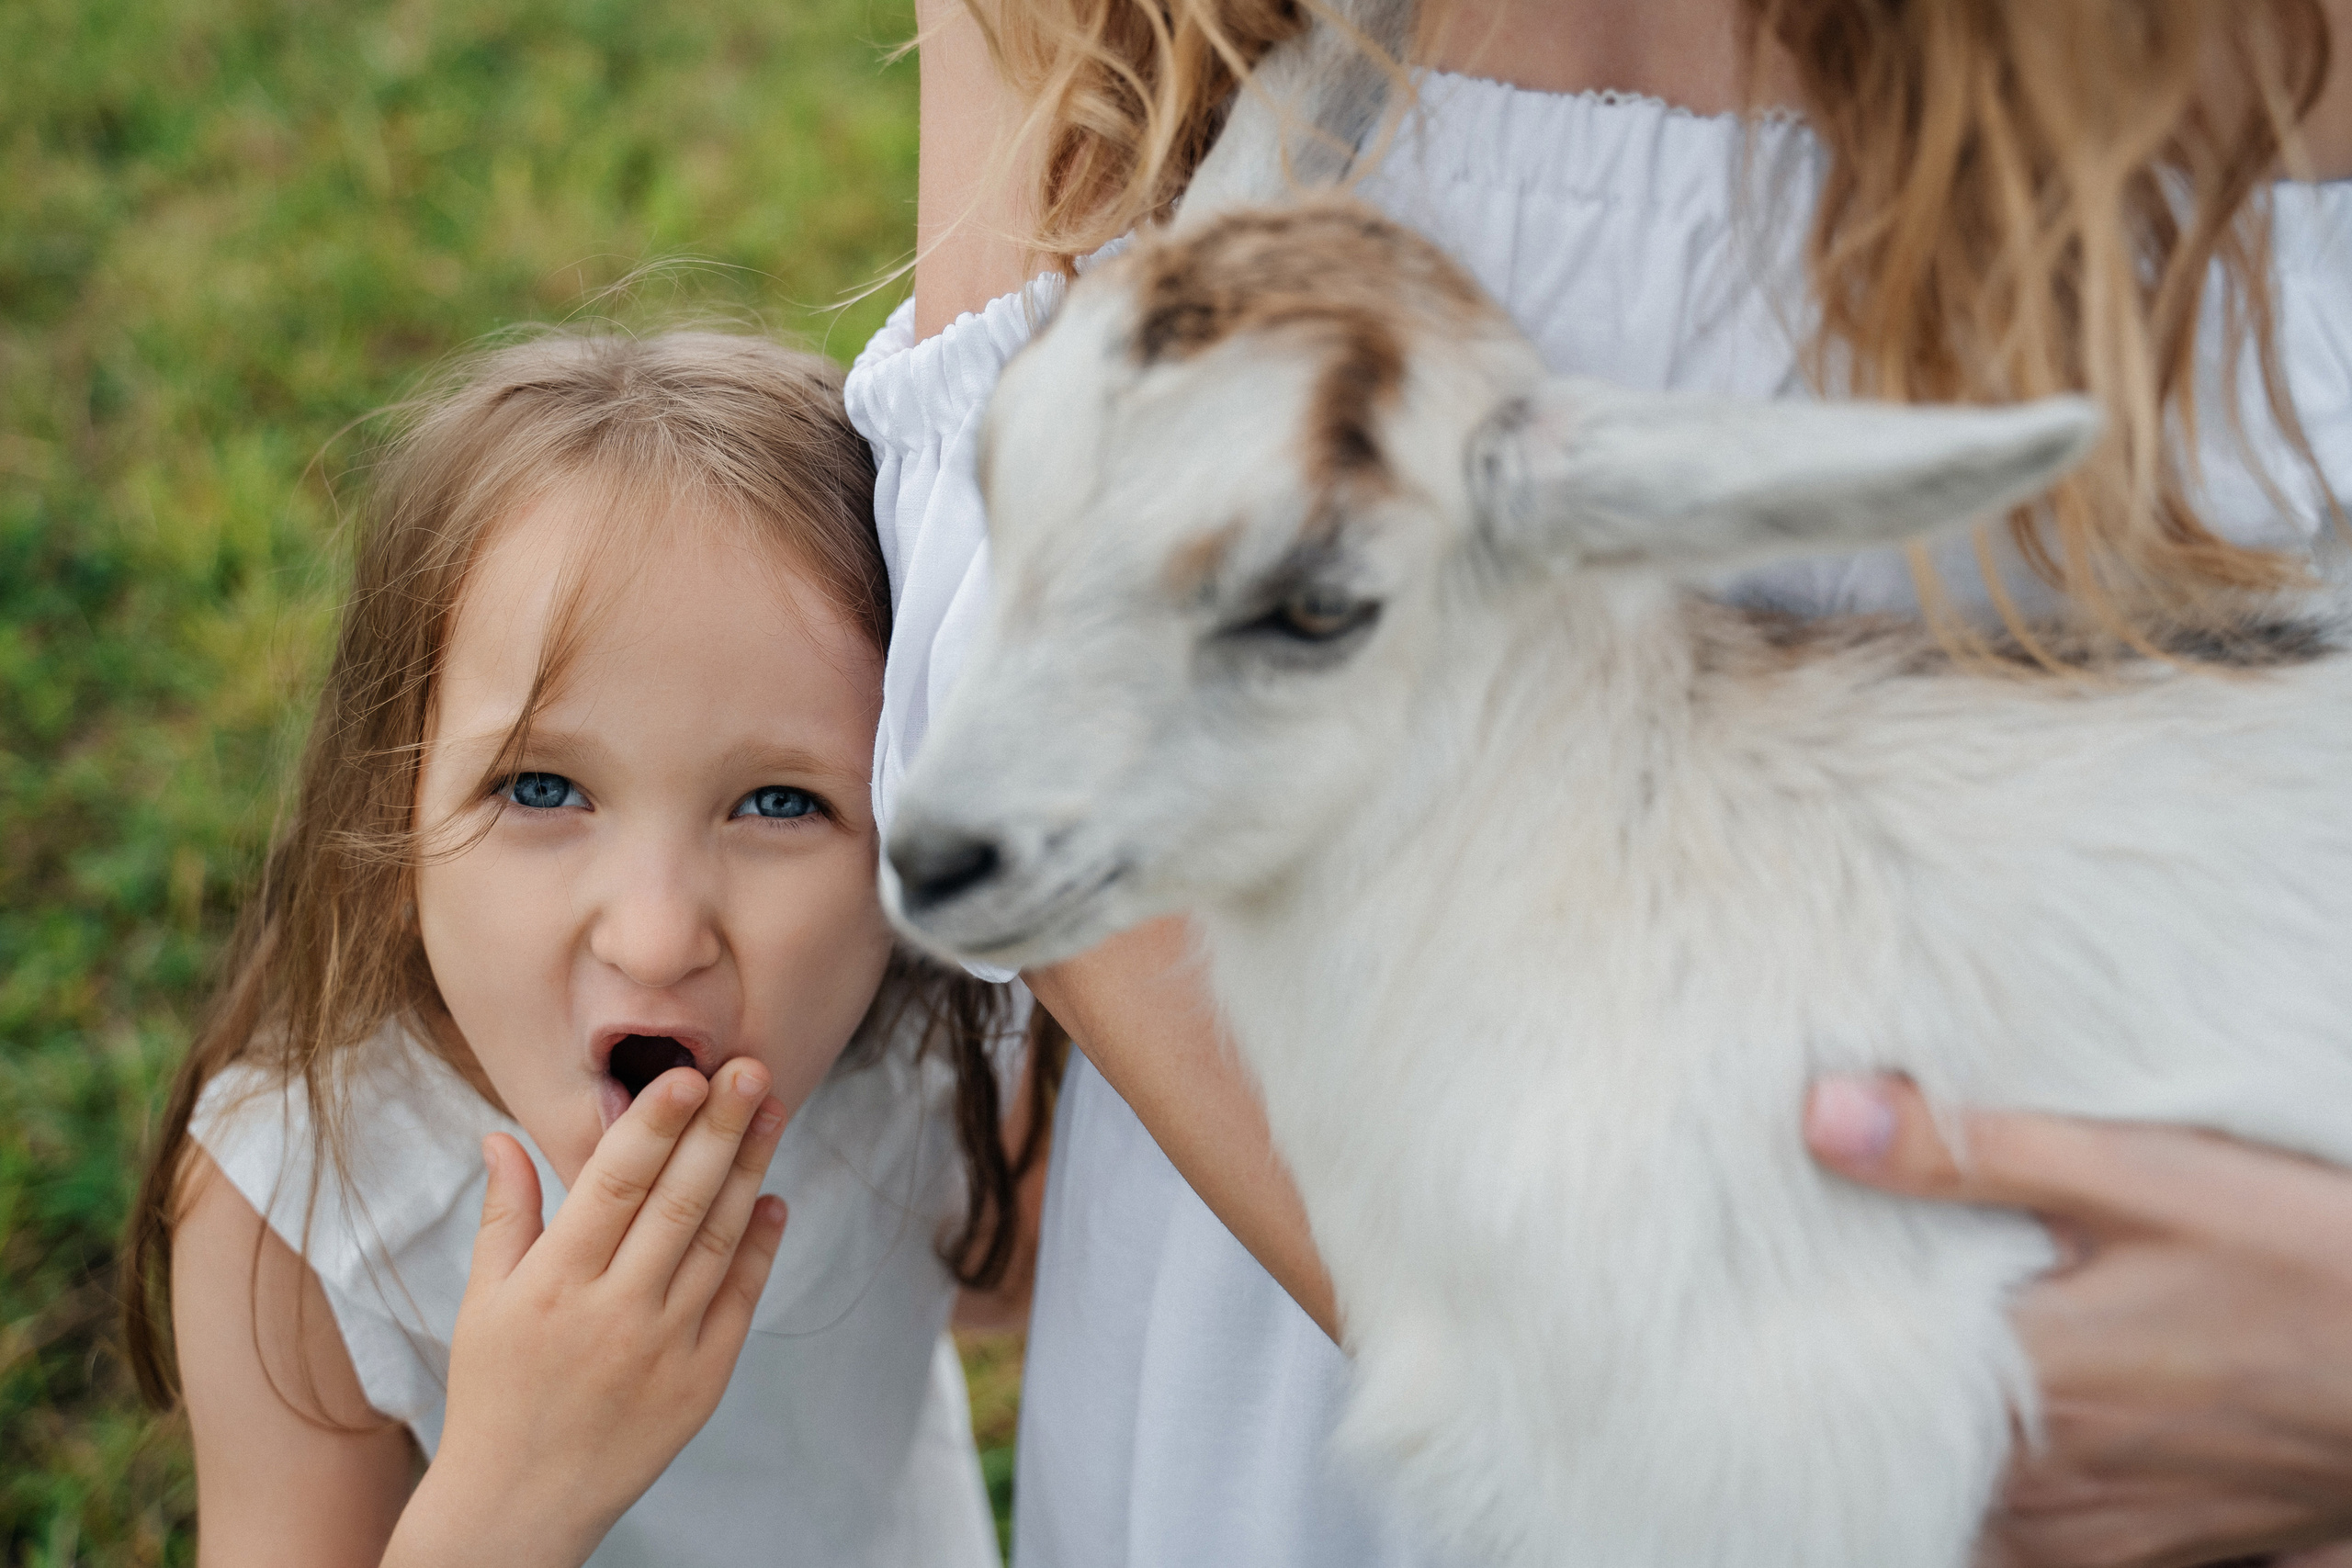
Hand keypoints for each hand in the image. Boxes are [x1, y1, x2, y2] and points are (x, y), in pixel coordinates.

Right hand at [383, 1059, 789, 1567]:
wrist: (520, 1504)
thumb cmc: (495, 1392)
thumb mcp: (481, 1302)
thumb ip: (505, 1214)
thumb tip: (501, 1133)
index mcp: (552, 1284)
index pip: (614, 1185)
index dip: (655, 1126)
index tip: (688, 1074)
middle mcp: (613, 1312)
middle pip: (678, 1202)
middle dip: (719, 1129)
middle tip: (752, 1067)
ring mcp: (664, 1348)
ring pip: (717, 1241)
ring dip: (750, 1172)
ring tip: (771, 1111)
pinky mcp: (702, 1382)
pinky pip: (738, 1300)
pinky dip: (760, 1247)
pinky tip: (774, 1200)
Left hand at [1805, 1077, 2351, 1567]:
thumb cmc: (2304, 1259)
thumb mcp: (2142, 1175)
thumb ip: (1969, 1152)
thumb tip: (1821, 1116)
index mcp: (2032, 1388)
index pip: (1853, 1382)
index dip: (1799, 1338)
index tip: (1759, 1298)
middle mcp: (2048, 1489)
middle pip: (1893, 1454)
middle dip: (1852, 1396)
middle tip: (1806, 1330)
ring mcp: (2093, 1540)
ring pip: (1950, 1511)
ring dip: (1917, 1450)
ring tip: (1899, 1373)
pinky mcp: (2136, 1560)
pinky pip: (2013, 1549)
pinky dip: (1985, 1498)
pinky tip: (1988, 1430)